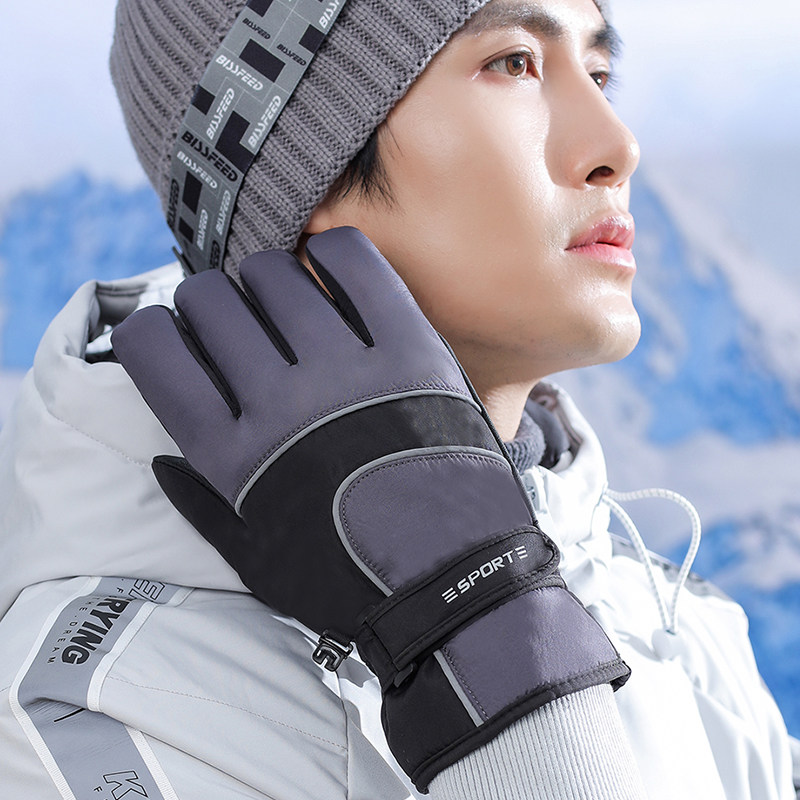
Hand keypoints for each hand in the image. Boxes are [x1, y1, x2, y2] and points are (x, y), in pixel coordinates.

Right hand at [112, 227, 628, 789]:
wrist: (455, 586)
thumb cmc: (353, 583)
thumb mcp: (258, 562)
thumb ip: (202, 506)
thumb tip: (163, 461)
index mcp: (235, 456)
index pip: (158, 356)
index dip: (149, 332)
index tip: (166, 334)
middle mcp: (282, 404)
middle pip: (211, 304)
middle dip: (206, 300)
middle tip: (229, 315)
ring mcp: (348, 374)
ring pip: (276, 276)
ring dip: (265, 277)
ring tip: (280, 297)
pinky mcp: (412, 353)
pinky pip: (358, 269)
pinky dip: (334, 254)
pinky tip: (328, 265)